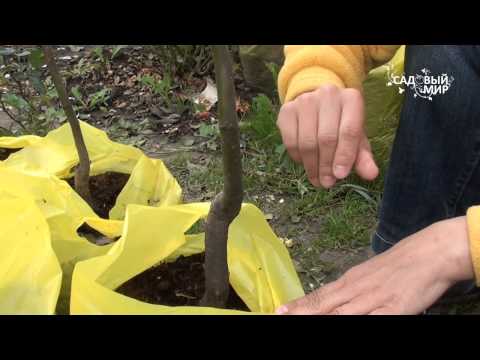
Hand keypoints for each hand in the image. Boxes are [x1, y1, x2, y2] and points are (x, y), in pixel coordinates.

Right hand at [276, 85, 378, 188]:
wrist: (317, 103)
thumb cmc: (341, 123)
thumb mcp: (356, 137)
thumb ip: (363, 156)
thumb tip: (371, 175)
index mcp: (351, 99)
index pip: (348, 131)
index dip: (344, 156)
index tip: (340, 176)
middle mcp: (328, 94)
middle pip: (326, 138)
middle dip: (326, 165)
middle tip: (327, 183)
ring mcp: (305, 100)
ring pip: (307, 141)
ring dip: (312, 166)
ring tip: (317, 179)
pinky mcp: (287, 109)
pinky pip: (290, 140)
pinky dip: (298, 157)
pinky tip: (305, 163)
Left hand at [276, 217, 474, 314]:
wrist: (428, 253)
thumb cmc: (398, 265)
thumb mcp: (367, 274)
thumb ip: (350, 289)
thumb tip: (332, 299)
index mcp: (350, 281)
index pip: (319, 295)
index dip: (299, 305)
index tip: (279, 310)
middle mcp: (356, 290)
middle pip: (324, 305)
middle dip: (301, 313)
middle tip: (278, 315)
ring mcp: (373, 300)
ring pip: (341, 314)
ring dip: (321, 317)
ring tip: (297, 320)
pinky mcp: (394, 309)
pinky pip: (373, 320)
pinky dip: (358, 323)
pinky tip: (344, 324)